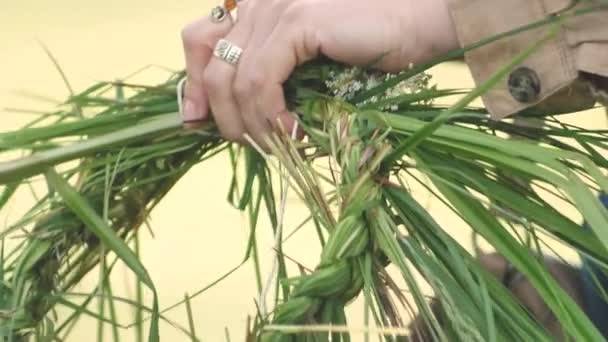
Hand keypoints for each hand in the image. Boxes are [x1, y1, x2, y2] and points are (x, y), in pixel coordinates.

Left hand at [181, 0, 457, 146]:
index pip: (197, 40)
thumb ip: (267, 81)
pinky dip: (270, 115)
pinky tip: (293, 132)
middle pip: (209, 66)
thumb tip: (233, 118)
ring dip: (251, 125)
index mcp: (256, 7)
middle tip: (250, 145)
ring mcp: (275, 7)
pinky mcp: (297, 21)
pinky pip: (261, 81)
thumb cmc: (368, 52)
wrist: (418, 28)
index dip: (191, 83)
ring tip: (278, 146)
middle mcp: (258, 0)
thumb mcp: (304, 71)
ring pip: (232, 81)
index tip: (198, 122)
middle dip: (223, 117)